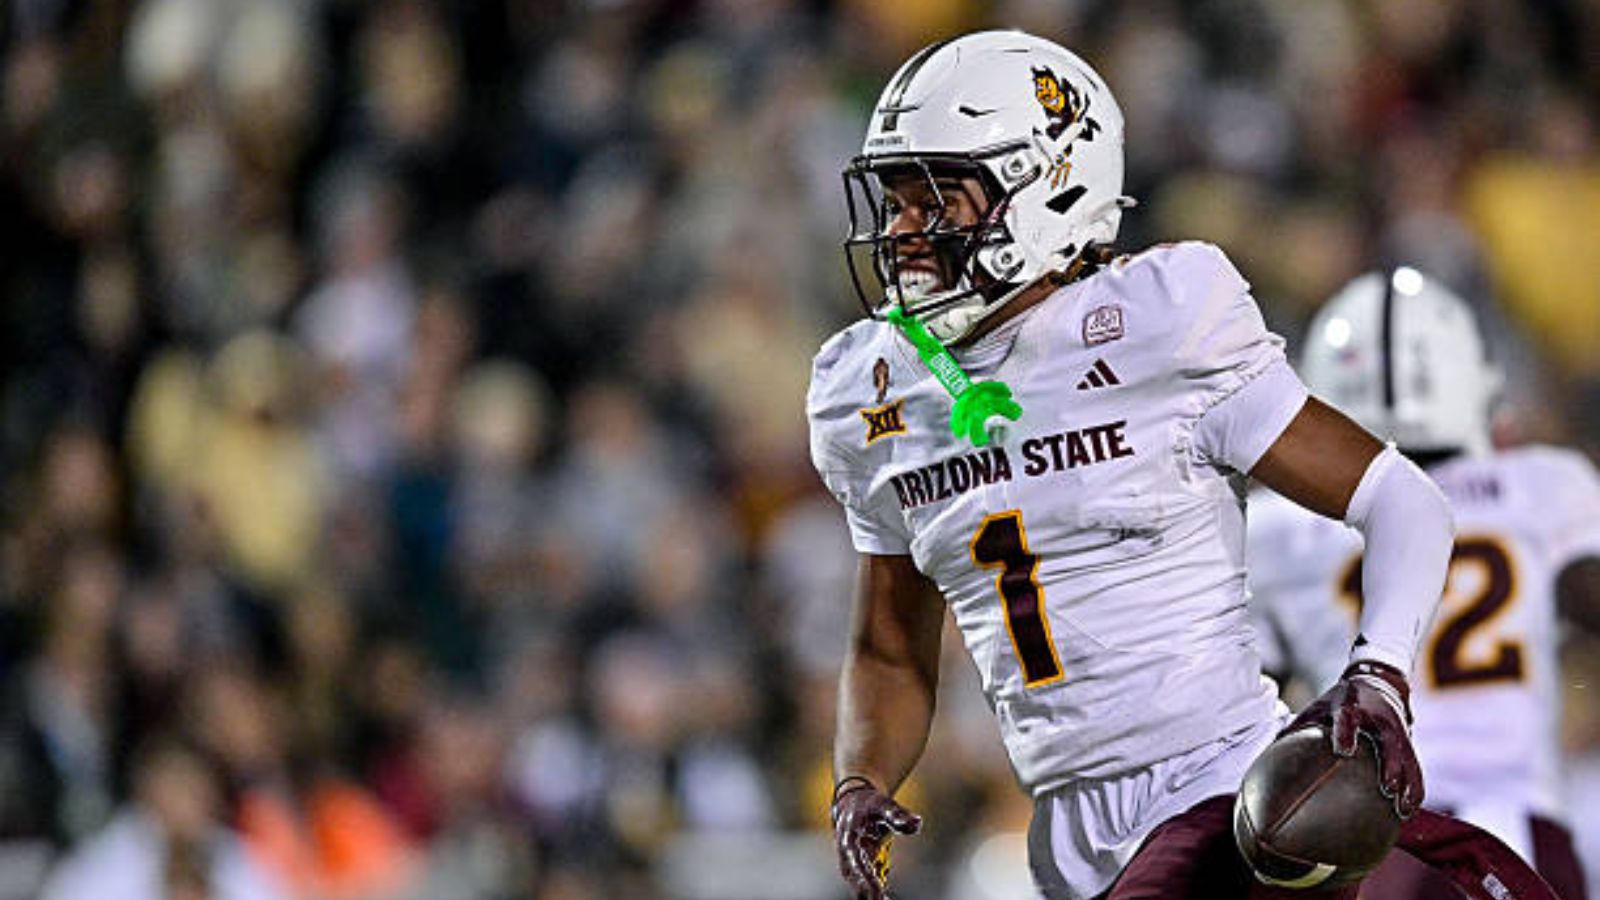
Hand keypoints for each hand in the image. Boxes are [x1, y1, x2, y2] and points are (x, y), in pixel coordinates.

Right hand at [831, 776, 921, 898]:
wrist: (853, 806)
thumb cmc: (869, 805)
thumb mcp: (883, 804)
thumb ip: (898, 815)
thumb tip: (916, 823)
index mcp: (850, 840)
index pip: (858, 862)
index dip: (866, 878)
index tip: (877, 891)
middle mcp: (848, 856)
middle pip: (856, 879)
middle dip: (866, 893)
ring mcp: (853, 864)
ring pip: (859, 885)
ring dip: (869, 896)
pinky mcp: (862, 870)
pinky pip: (867, 885)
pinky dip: (875, 894)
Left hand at [1285, 660, 1423, 817]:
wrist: (1379, 683)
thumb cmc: (1340, 700)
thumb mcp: (1319, 706)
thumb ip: (1298, 727)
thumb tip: (1268, 753)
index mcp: (1352, 706)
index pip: (1349, 718)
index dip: (1346, 733)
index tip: (1343, 750)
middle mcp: (1378, 719)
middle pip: (1388, 743)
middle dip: (1390, 765)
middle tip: (1387, 788)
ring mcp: (1397, 732)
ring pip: (1408, 759)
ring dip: (1409, 784)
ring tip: (1403, 810)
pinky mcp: (1408, 743)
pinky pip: (1415, 767)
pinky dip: (1415, 788)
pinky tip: (1407, 811)